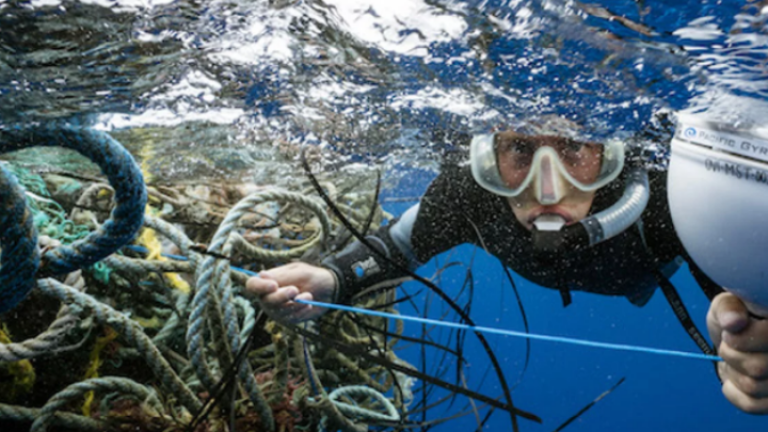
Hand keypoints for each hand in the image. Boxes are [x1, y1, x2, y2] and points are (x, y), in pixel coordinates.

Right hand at [245, 262, 336, 323]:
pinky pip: (290, 319)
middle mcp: (268, 297)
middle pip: (266, 301)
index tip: (274, 285)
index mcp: (268, 281)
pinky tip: (309, 305)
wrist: (329, 290)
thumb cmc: (312, 277)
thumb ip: (282, 276)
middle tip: (295, 290)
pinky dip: (300, 311)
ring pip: (278, 311)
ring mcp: (277, 309)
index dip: (260, 286)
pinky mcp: (288, 319)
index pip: (253, 285)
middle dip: (281, 296)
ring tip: (309, 295)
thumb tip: (261, 274)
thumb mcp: (299, 272)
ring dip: (295, 304)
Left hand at [707, 292, 767, 413]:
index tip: (729, 332)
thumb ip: (728, 308)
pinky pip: (753, 405)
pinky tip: (732, 380)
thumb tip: (733, 321)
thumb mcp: (727, 305)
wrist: (735, 342)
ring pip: (754, 387)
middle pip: (757, 368)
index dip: (737, 339)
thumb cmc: (733, 320)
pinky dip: (733, 393)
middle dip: (731, 355)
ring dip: (732, 372)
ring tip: (735, 361)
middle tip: (729, 346)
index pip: (767, 338)